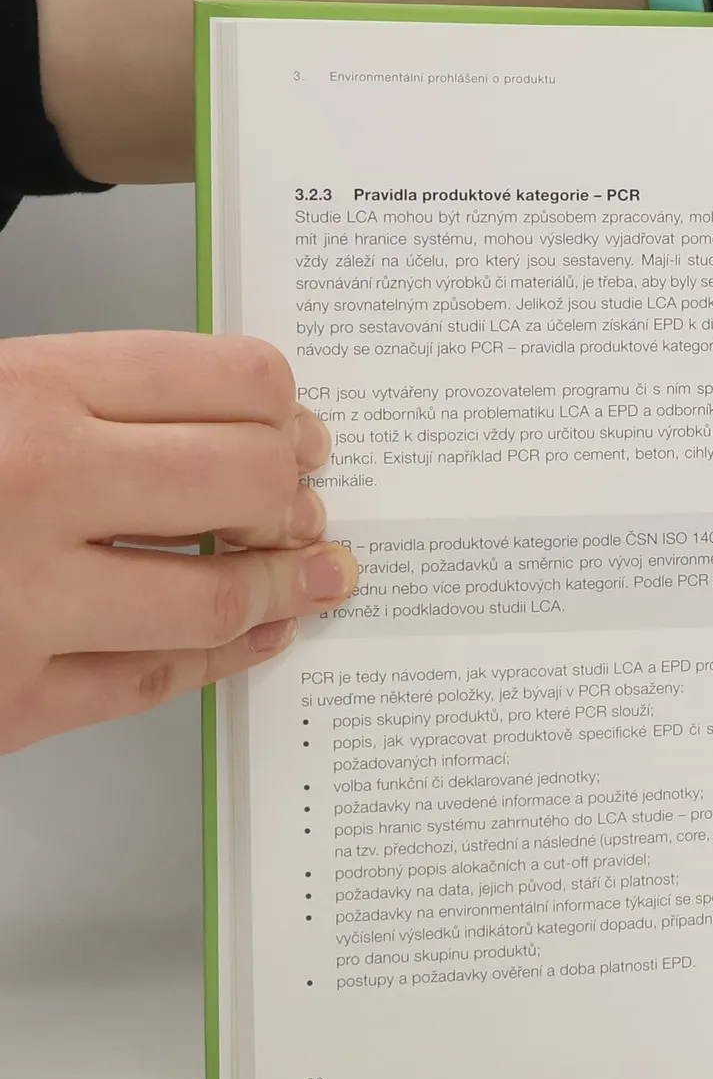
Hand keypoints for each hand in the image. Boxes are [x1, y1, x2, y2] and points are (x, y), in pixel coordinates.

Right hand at [0, 331, 357, 753]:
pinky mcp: (7, 699)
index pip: (224, 379)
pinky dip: (223, 657)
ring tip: (315, 574)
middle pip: (245, 480)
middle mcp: (31, 489)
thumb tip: (225, 418)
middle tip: (307, 501)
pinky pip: (151, 681)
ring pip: (215, 595)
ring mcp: (20, 603)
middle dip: (294, 492)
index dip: (283, 405)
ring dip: (285, 585)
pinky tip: (256, 635)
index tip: (299, 425)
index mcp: (21, 394)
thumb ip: (72, 400)